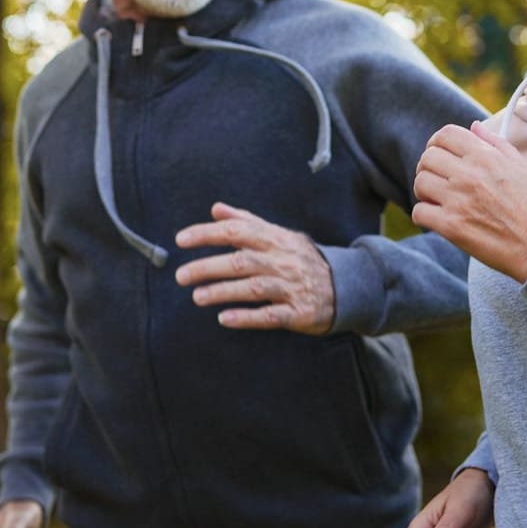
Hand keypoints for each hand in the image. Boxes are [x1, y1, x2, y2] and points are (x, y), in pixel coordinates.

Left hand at [175, 202, 333, 333]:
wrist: (345, 285)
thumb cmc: (302, 259)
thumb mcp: (279, 235)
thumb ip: (247, 221)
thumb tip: (216, 208)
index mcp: (275, 240)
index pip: (237, 231)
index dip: (207, 234)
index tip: (181, 240)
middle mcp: (282, 261)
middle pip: (241, 261)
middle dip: (208, 267)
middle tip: (181, 276)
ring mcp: (292, 287)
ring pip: (253, 288)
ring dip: (223, 292)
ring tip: (197, 297)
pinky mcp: (299, 312)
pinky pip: (270, 316)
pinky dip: (247, 318)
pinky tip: (225, 318)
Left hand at [411, 121, 526, 281]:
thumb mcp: (522, 166)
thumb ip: (496, 143)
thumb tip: (473, 127)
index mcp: (485, 156)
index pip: (445, 135)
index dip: (437, 143)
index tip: (440, 155)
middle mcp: (469, 174)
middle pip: (428, 157)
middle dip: (429, 166)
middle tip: (437, 179)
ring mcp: (458, 200)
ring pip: (420, 182)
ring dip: (424, 190)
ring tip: (437, 199)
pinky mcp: (452, 227)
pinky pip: (419, 212)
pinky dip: (424, 215)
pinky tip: (437, 218)